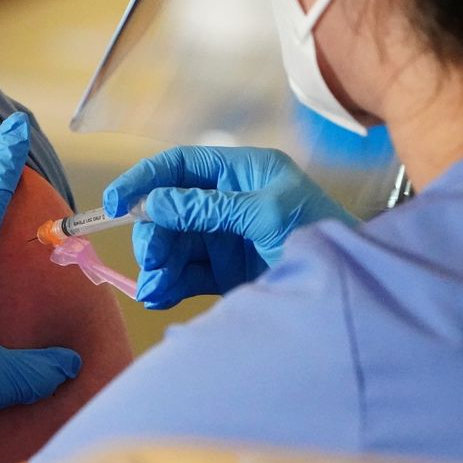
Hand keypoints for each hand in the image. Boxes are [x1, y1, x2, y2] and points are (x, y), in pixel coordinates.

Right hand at [104, 146, 357, 308]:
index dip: (143, 180)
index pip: (179, 166)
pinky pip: (186, 273)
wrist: (350, 288)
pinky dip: (170, 284)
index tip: (113, 204)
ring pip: (174, 245)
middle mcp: (227, 200)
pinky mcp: (223, 270)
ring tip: (155, 289)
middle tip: (151, 260)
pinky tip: (159, 296)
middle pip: (170, 210)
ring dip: (159, 265)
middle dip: (154, 234)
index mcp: (240, 172)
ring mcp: (224, 236)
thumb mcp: (262, 214)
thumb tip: (153, 204)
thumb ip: (206, 209)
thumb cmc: (318, 234)